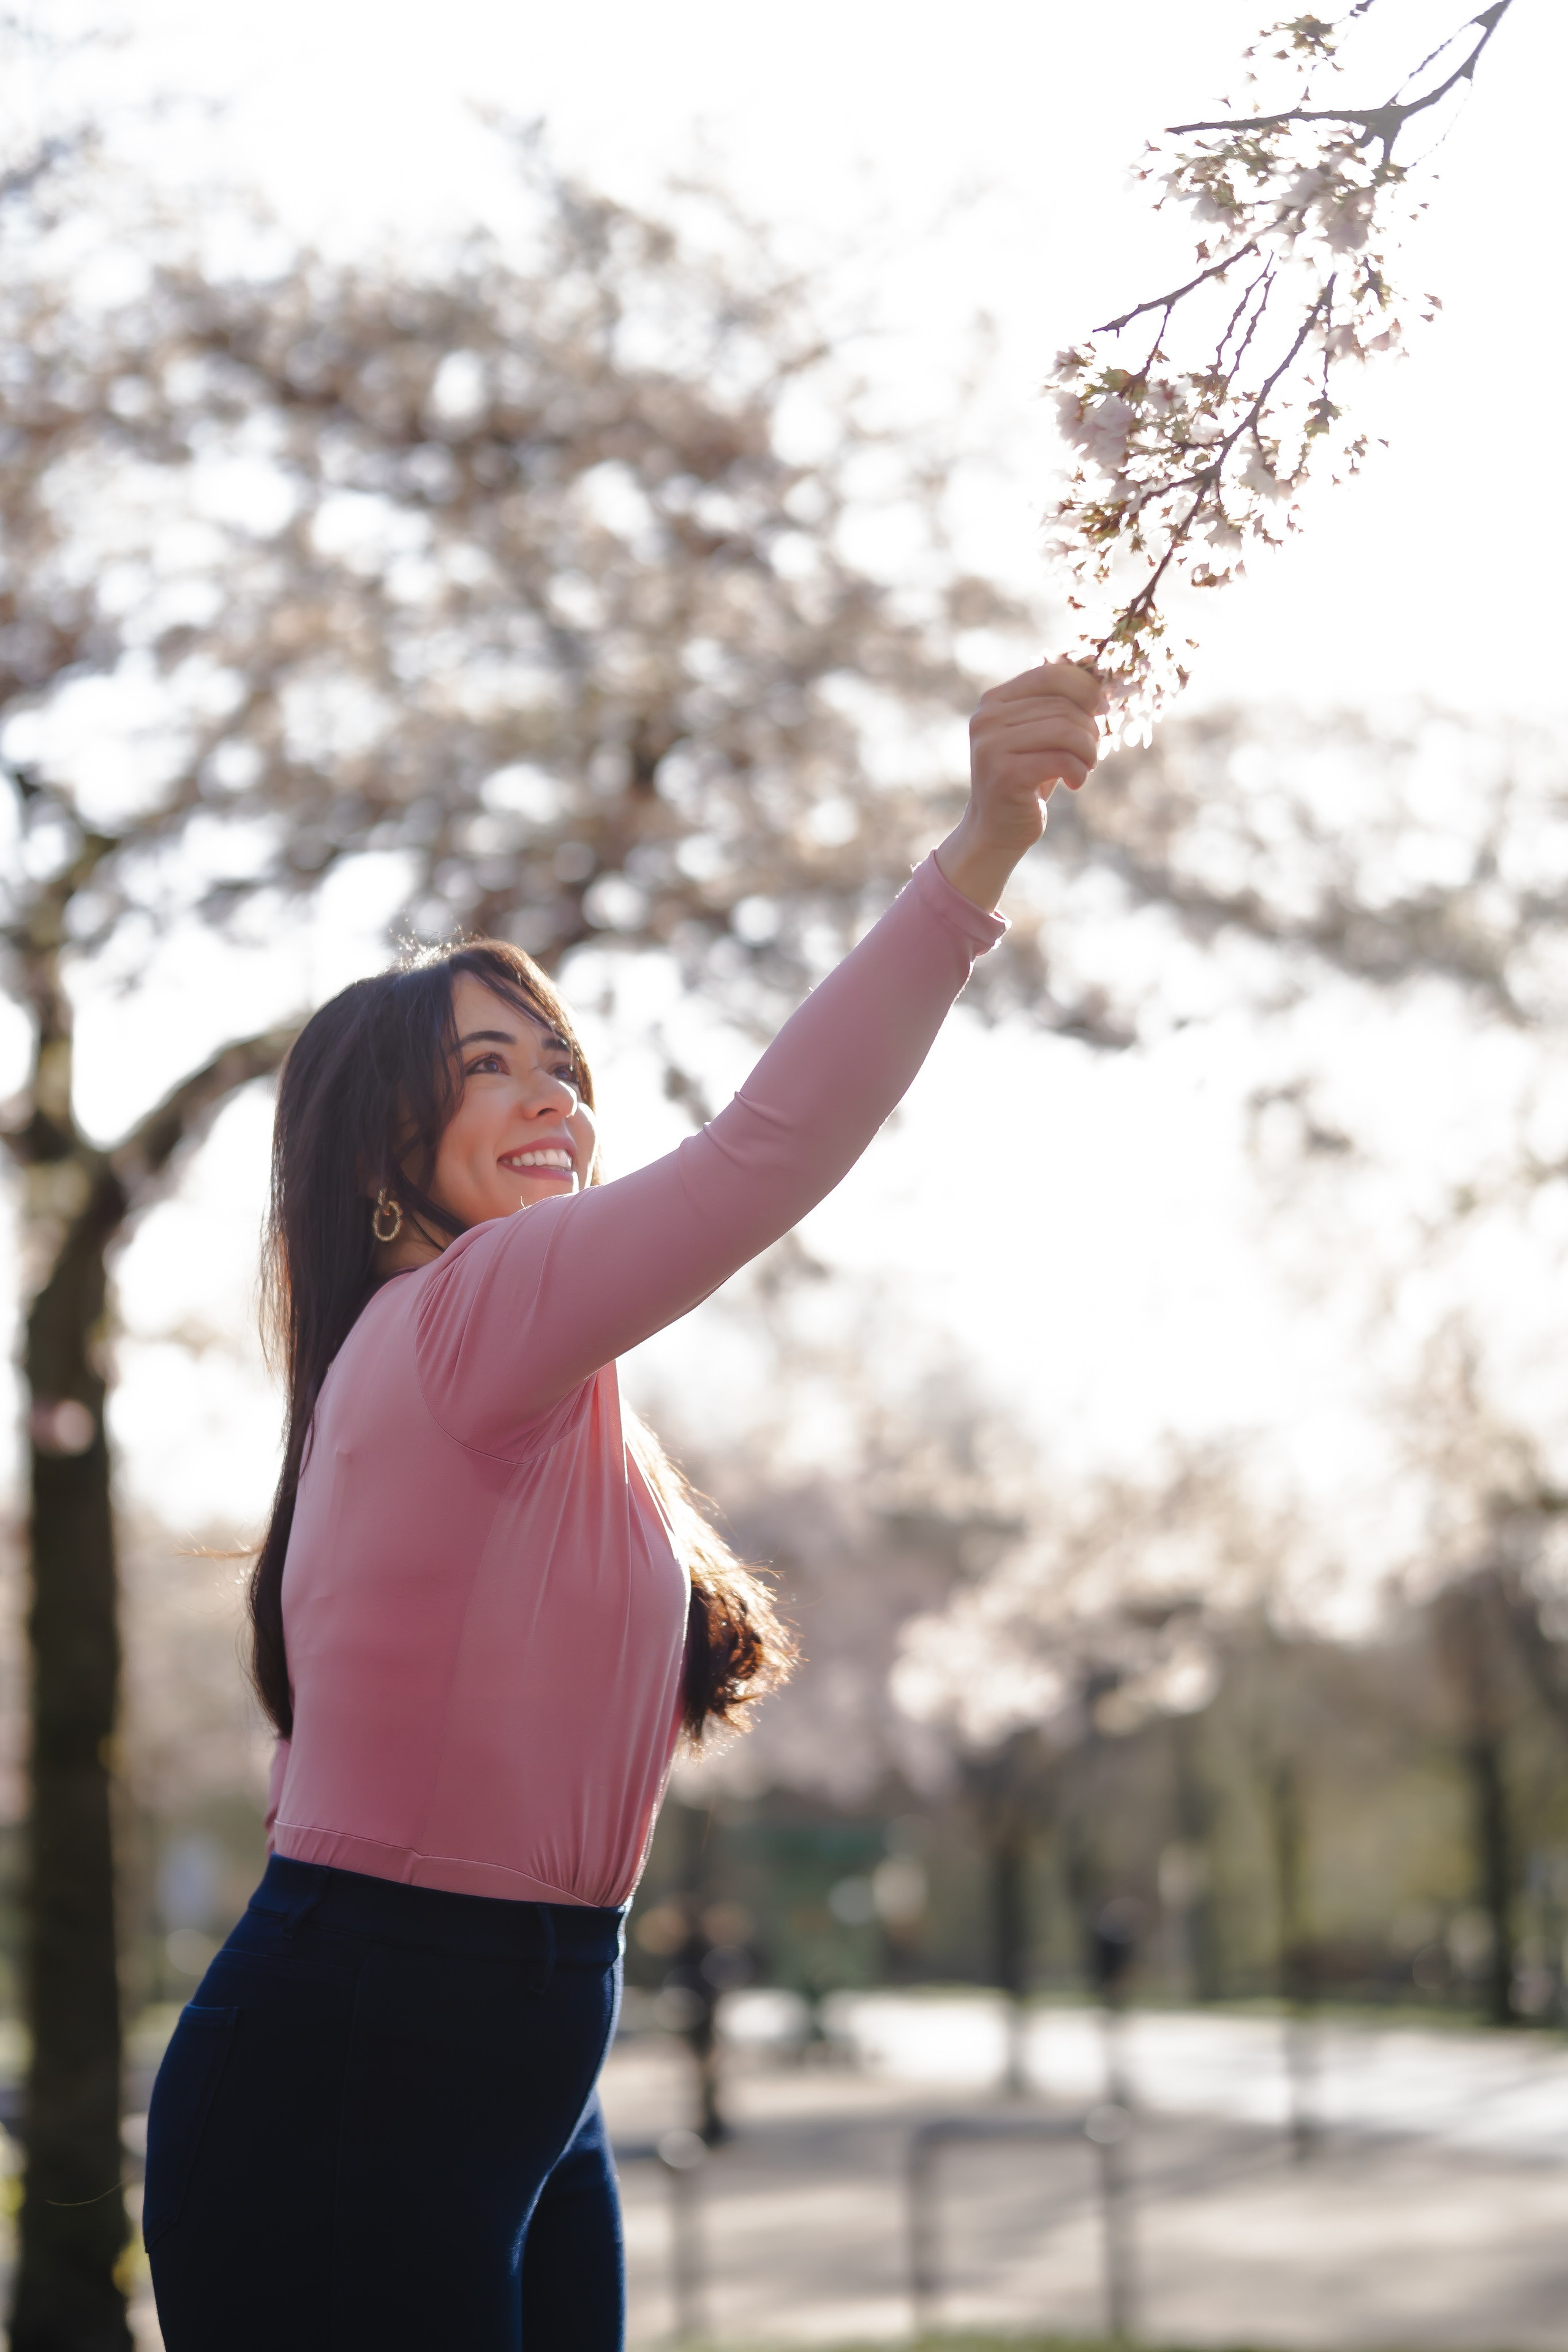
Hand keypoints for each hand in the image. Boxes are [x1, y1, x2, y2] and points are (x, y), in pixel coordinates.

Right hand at [935, 659, 1103, 910]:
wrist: (997, 829)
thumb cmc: (1028, 778)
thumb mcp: (1040, 735)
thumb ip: (1058, 705)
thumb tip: (1100, 681)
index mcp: (995, 701)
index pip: (1051, 674)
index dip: (1085, 688)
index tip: (1101, 710)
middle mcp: (987, 718)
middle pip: (1062, 706)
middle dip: (1089, 730)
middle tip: (1091, 754)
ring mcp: (991, 746)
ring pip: (1065, 730)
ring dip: (1088, 751)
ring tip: (1085, 767)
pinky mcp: (1004, 774)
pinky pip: (1061, 759)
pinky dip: (1079, 771)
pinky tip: (1075, 783)